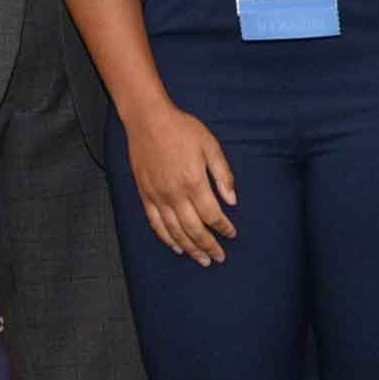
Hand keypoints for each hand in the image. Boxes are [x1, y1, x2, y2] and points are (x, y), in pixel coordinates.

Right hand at [126, 103, 238, 264]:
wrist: (148, 119)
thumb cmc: (182, 129)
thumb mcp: (211, 146)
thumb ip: (223, 175)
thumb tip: (233, 201)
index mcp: (194, 182)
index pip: (212, 215)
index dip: (223, 228)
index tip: (232, 234)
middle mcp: (174, 193)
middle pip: (194, 229)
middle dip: (209, 246)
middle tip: (219, 257)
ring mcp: (157, 196)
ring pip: (174, 231)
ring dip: (190, 248)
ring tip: (202, 259)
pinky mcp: (145, 194)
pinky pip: (155, 223)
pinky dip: (166, 238)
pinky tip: (176, 246)